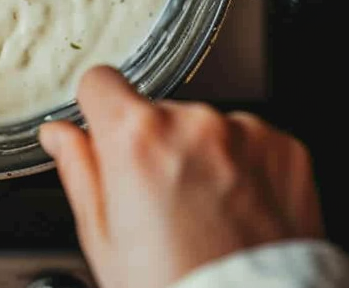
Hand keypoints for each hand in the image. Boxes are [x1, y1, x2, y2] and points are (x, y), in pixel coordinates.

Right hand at [40, 67, 323, 287]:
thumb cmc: (176, 287)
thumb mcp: (103, 240)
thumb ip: (79, 171)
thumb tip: (60, 135)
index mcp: (137, 137)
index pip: (100, 81)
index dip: (98, 111)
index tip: (106, 134)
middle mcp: (194, 122)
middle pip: (159, 112)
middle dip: (157, 146)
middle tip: (164, 204)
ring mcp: (246, 133)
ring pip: (208, 128)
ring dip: (205, 156)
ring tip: (208, 215)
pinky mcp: (288, 149)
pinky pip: (253, 143)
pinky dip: (247, 169)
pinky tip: (240, 213)